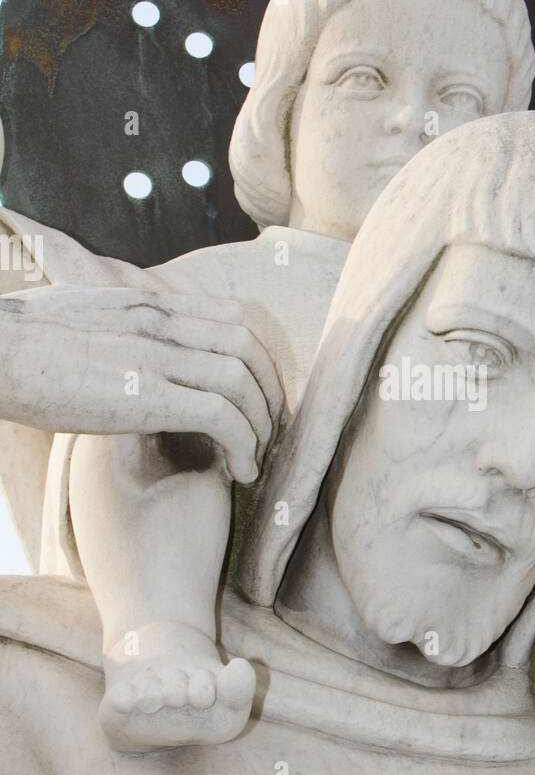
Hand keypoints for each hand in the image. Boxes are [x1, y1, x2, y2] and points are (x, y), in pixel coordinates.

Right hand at [0, 286, 283, 483]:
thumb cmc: (18, 341)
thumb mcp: (80, 314)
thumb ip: (118, 325)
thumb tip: (123, 343)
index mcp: (147, 303)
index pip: (232, 315)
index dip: (257, 356)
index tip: (257, 391)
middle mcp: (160, 322)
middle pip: (248, 346)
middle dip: (269, 391)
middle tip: (268, 429)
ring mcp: (155, 356)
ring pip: (242, 380)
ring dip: (260, 424)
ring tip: (255, 458)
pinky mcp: (146, 396)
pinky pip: (221, 416)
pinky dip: (243, 445)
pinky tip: (240, 471)